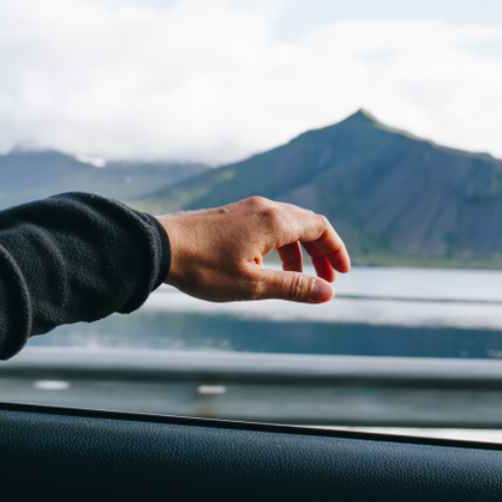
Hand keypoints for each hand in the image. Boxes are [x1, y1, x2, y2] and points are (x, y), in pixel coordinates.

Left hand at [158, 196, 350, 303]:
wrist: (159, 247)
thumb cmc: (204, 268)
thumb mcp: (253, 285)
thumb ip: (293, 287)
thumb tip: (328, 293)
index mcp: (275, 221)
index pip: (320, 227)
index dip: (336, 250)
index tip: (342, 274)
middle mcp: (265, 208)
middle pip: (307, 224)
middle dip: (320, 252)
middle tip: (326, 281)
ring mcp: (246, 209)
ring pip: (286, 225)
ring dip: (299, 251)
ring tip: (298, 279)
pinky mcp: (231, 215)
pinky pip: (267, 225)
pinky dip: (279, 245)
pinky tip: (268, 267)